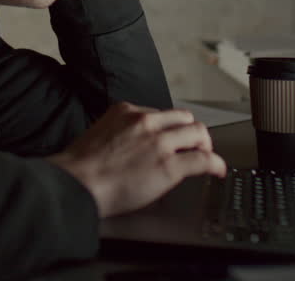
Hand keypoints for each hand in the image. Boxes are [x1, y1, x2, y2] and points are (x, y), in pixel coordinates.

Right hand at [48, 102, 227, 218]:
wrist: (77, 183)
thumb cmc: (80, 168)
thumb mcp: (99, 133)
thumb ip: (120, 132)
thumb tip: (131, 145)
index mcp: (126, 111)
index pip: (160, 113)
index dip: (170, 127)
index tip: (172, 136)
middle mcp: (146, 122)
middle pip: (184, 117)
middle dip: (191, 131)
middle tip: (194, 145)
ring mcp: (159, 143)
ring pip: (197, 133)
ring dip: (205, 145)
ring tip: (207, 155)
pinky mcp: (169, 166)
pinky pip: (203, 161)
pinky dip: (216, 164)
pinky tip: (218, 170)